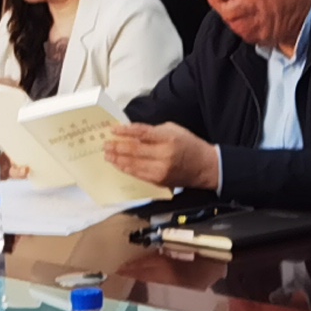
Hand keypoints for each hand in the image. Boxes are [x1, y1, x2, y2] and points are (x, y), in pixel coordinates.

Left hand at [100, 120, 215, 190]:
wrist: (204, 167)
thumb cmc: (188, 144)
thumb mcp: (173, 129)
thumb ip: (152, 131)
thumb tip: (131, 134)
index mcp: (168, 138)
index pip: (141, 133)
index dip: (125, 131)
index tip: (113, 130)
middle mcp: (164, 155)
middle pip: (134, 150)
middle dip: (117, 147)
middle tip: (105, 144)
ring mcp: (161, 170)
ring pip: (133, 164)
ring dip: (118, 159)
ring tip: (108, 155)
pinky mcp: (159, 181)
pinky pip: (138, 174)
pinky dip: (126, 169)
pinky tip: (119, 164)